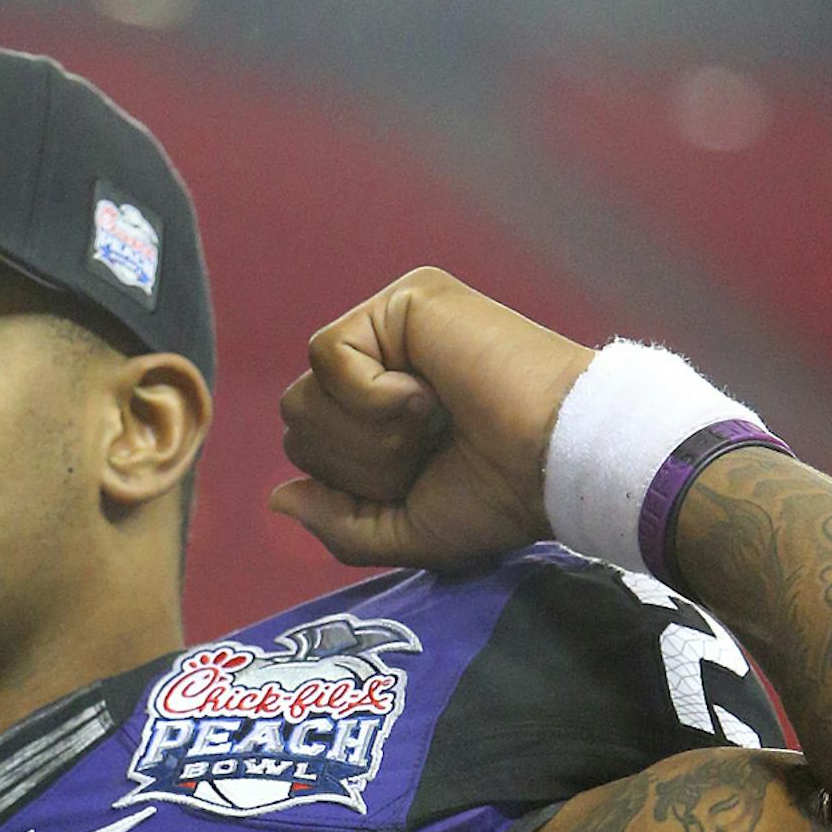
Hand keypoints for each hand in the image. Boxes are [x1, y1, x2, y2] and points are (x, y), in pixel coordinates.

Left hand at [272, 268, 594, 571]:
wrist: (555, 461)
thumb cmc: (497, 498)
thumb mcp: (403, 531)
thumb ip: (337, 522)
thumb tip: (276, 498)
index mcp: (381, 410)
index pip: (307, 446)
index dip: (350, 482)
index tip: (419, 475)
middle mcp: (383, 360)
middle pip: (295, 418)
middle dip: (354, 461)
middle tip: (428, 449)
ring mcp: (392, 323)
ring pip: (303, 392)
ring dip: (366, 433)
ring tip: (432, 421)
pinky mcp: (404, 300)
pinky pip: (329, 356)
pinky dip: (372, 397)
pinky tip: (428, 392)